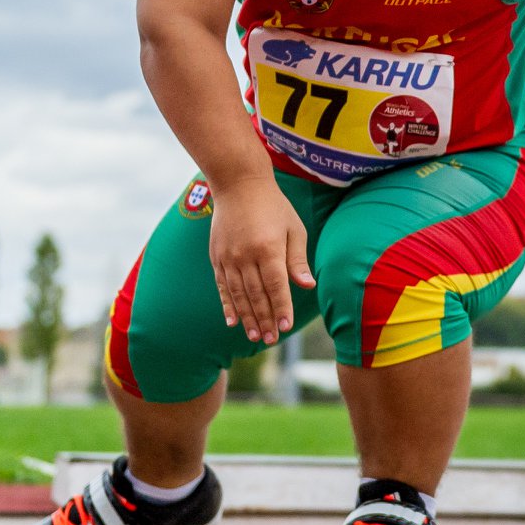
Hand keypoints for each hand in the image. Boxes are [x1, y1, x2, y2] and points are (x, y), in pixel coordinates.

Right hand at [207, 177, 315, 344]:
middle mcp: (246, 256)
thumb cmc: (274, 207)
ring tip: (256, 336)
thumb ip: (297, 259)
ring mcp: (228, 257)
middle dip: (265, 319)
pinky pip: (222, 287)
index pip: (276, 286)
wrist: (239, 185)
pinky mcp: (217, 257)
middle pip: (256, 295)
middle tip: (271, 339)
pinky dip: (227, 305)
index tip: (286, 327)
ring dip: (248, 318)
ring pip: (238, 295)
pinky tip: (233, 321)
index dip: (281, 308)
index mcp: (268, 248)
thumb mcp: (293, 228)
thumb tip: (307, 286)